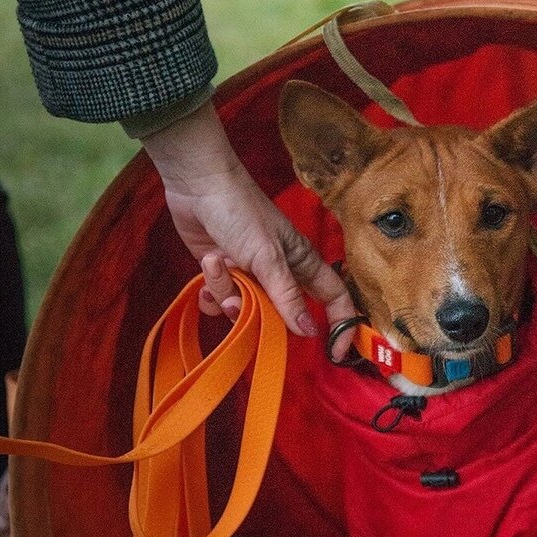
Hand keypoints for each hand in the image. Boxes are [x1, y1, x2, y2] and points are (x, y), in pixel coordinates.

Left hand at [141, 101, 355, 352]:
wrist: (197, 185)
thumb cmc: (241, 212)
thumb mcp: (268, 257)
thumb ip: (287, 297)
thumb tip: (309, 333)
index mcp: (302, 264)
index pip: (334, 300)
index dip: (340, 325)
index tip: (335, 352)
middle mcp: (280, 274)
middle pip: (282, 314)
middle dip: (259, 313)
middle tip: (241, 300)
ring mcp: (250, 276)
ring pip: (247, 310)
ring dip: (227, 293)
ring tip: (217, 266)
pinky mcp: (223, 275)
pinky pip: (221, 302)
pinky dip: (211, 291)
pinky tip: (205, 269)